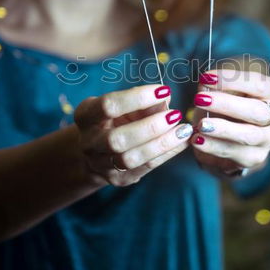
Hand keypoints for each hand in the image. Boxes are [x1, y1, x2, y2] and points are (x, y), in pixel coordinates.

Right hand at [73, 84, 192, 186]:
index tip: (163, 90)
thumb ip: (142, 102)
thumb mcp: (123, 106)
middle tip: (174, 115)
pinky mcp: (119, 179)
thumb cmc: (115, 119)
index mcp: (85, 116)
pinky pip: (146, 167)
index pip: (108, 105)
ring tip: (183, 130)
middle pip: (117, 139)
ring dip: (161, 144)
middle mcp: (89, 143)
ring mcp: (101, 164)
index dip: (137, 97)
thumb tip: (164, 98)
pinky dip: (167, 153)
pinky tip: (182, 141)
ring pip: (131, 159)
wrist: (97, 152)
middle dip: (150, 127)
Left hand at [189, 69, 269, 176]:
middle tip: (200, 99)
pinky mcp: (256, 158)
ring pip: (249, 135)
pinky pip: (235, 153)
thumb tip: (205, 82)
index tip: (206, 77)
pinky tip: (198, 140)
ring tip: (201, 125)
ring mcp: (269, 139)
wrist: (227, 141)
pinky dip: (214, 146)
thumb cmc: (226, 108)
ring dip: (223, 129)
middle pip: (256, 110)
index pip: (258, 84)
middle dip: (226, 104)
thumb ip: (216, 86)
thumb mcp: (223, 93)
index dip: (232, 80)